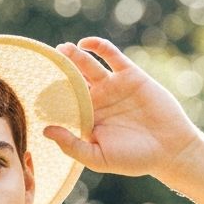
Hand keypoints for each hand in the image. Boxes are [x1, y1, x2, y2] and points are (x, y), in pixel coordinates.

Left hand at [44, 38, 201, 178]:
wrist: (169, 148)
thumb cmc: (133, 159)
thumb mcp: (97, 157)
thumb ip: (71, 145)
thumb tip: (46, 130)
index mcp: (88, 121)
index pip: (64, 106)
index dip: (50, 100)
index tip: (34, 95)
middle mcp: (98, 102)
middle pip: (73, 83)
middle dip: (60, 73)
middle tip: (45, 64)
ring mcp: (113, 87)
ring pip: (88, 67)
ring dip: (75, 57)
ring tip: (62, 50)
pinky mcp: (130, 75)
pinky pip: (111, 56)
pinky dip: (98, 47)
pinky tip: (84, 44)